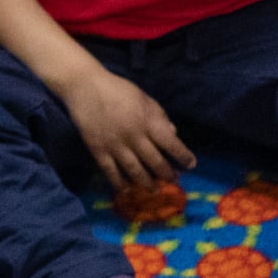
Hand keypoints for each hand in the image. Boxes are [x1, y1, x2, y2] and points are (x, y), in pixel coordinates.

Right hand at [62, 67, 194, 190]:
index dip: (183, 156)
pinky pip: (111, 172)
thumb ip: (160, 117)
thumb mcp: (145, 99)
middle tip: (173, 180)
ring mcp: (115, 145)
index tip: (191, 165)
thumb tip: (173, 135)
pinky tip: (128, 190)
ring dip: (147, 183)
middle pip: (155, 162)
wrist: (85, 87)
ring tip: (155, 189)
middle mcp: (134, 136)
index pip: (171, 143)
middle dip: (167, 174)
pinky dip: (120, 183)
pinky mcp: (98, 150)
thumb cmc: (119, 90)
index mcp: (148, 121)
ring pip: (135, 171)